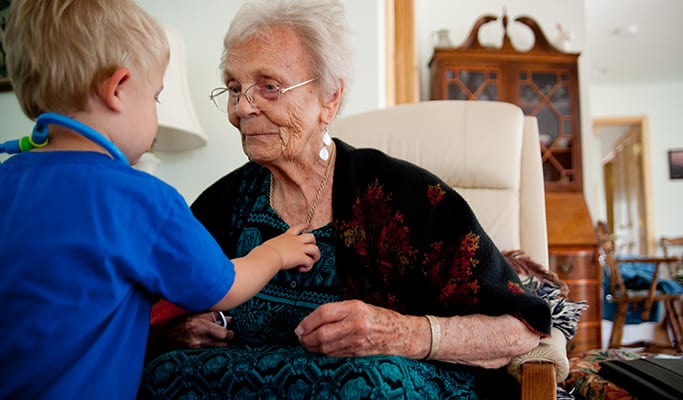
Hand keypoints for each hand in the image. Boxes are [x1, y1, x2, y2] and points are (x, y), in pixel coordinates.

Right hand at [162, 312, 233, 348]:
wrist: (163, 336)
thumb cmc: (180, 322)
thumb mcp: (196, 314)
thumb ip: (214, 316)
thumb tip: (230, 318)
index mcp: (200, 326)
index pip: (224, 334)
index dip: (229, 332)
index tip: (230, 329)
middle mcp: (199, 339)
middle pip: (223, 343)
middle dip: (227, 338)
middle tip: (227, 334)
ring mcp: (196, 348)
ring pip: (217, 348)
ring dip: (220, 343)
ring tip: (217, 338)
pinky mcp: (194, 354)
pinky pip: (209, 351)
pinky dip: (212, 348)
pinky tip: (210, 343)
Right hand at [262, 224, 319, 271]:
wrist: (267, 256)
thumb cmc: (265, 251)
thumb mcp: (271, 244)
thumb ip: (275, 246)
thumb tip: (270, 251)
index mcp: (287, 236)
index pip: (298, 227)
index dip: (304, 226)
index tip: (308, 226)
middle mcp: (295, 241)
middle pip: (311, 236)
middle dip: (314, 243)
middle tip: (312, 248)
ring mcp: (299, 249)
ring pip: (315, 248)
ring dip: (315, 255)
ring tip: (312, 260)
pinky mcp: (301, 257)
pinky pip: (310, 262)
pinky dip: (308, 266)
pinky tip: (302, 269)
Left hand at [294, 300, 425, 357]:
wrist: (401, 333)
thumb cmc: (378, 316)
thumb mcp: (358, 305)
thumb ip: (336, 311)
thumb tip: (312, 319)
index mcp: (354, 308)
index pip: (324, 313)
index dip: (307, 321)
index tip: (299, 327)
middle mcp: (356, 324)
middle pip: (323, 333)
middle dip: (307, 337)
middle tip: (300, 337)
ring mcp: (357, 340)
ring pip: (327, 347)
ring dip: (312, 347)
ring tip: (307, 344)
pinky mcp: (358, 353)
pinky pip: (335, 354)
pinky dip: (323, 353)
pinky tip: (320, 349)